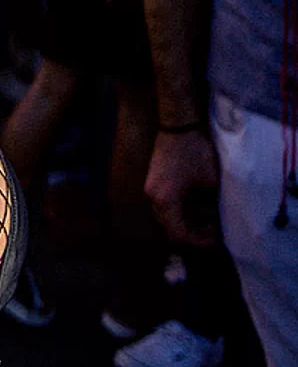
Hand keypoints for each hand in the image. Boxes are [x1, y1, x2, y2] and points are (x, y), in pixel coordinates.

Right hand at [145, 130, 220, 246]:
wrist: (177, 125)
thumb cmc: (195, 152)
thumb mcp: (210, 182)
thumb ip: (211, 206)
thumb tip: (216, 221)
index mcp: (166, 200)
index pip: (179, 233)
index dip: (198, 241)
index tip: (216, 241)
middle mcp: (153, 198)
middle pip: (169, 229)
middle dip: (192, 234)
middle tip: (213, 233)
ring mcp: (151, 190)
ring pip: (166, 217)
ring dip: (186, 222)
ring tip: (208, 220)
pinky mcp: (154, 182)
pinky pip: (165, 206)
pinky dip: (180, 211)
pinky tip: (197, 206)